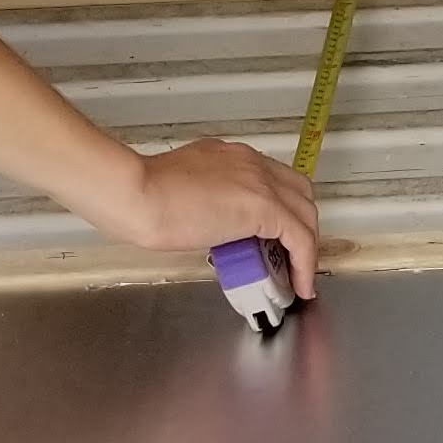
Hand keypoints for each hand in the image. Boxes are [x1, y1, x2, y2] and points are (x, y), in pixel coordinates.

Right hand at [95, 138, 322, 296]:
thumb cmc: (142, 195)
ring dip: (305, 247)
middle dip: (301, 225)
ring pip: (305, 214)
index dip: (282, 209)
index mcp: (231, 156)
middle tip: (290, 257)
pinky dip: (305, 264)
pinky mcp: (263, 207)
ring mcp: (260, 182)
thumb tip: (212, 223)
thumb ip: (206, 199)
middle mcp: (251, 163)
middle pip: (298, 193)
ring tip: (296, 277)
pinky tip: (300, 285)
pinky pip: (301, 239)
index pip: (272, 179)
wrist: (136, 195)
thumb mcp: (183, 190)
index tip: (278, 236)